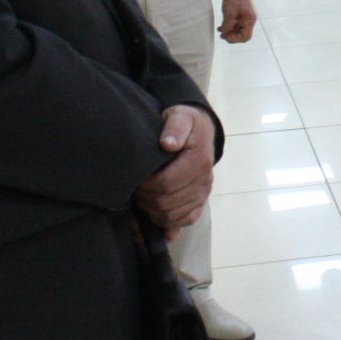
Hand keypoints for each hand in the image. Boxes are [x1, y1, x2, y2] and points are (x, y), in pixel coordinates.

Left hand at [136, 105, 215, 234]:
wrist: (202, 129)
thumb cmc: (186, 123)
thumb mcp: (180, 116)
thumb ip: (175, 128)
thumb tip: (168, 144)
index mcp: (199, 161)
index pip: (166, 184)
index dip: (146, 186)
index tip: (136, 178)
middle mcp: (204, 180)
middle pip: (167, 204)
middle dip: (146, 199)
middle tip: (136, 189)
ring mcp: (204, 193)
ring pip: (173, 216)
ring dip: (153, 211)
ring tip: (143, 198)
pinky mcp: (201, 202)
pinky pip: (185, 221)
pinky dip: (168, 223)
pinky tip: (155, 216)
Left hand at [219, 0, 256, 43]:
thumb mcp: (229, 13)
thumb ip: (227, 25)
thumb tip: (224, 34)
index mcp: (250, 20)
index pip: (245, 36)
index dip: (235, 39)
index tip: (226, 37)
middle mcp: (249, 21)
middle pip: (242, 35)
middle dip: (232, 37)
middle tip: (222, 36)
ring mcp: (245, 18)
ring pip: (238, 31)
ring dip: (229, 32)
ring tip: (220, 32)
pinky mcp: (240, 16)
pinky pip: (235, 25)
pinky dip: (229, 27)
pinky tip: (221, 27)